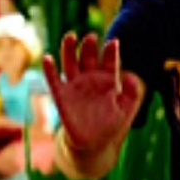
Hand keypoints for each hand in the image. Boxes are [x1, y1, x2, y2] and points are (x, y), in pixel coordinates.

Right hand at [51, 31, 141, 153]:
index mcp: (107, 80)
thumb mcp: (125, 109)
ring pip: (70, 63)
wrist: (92, 142)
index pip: (109, 61)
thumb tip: (131, 77)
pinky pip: (53, 80)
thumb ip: (130, 93)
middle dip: (89, 46)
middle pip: (88, 57)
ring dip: (69, 49)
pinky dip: (49, 69)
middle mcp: (90, 78)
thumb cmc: (110, 124)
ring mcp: (74, 85)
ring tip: (70, 37)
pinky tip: (47, 58)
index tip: (114, 43)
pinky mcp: (60, 95)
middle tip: (91, 37)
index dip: (111, 52)